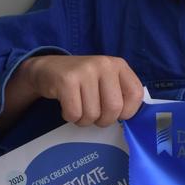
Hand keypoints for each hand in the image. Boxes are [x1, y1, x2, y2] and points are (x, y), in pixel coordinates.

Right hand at [19, 55, 143, 126]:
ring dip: (84, 119)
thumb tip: (130, 118)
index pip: (136, 94)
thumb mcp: (105, 81)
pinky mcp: (67, 80)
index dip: (127, 112)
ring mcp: (85, 71)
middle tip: (94, 115)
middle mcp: (104, 65)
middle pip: (114, 108)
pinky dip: (70, 117)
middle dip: (103, 120)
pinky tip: (67, 105)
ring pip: (92, 114)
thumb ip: (120, 94)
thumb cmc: (81, 81)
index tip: (116, 113)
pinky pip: (74, 113)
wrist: (48, 69)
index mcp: (118, 65)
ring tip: (78, 107)